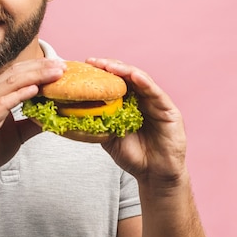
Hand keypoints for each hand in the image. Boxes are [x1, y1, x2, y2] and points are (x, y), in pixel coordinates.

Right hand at [0, 58, 65, 186]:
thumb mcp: (16, 134)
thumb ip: (31, 123)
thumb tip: (50, 118)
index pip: (17, 72)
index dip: (38, 66)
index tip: (59, 66)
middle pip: (16, 72)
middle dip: (41, 67)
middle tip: (62, 65)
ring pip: (12, 82)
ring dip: (36, 75)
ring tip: (55, 73)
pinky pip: (4, 102)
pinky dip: (20, 94)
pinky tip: (35, 89)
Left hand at [86, 58, 187, 185]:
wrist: (153, 175)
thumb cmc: (133, 155)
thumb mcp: (108, 136)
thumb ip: (95, 122)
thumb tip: (67, 115)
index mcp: (128, 102)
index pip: (114, 81)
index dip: (100, 72)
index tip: (84, 65)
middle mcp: (142, 98)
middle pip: (125, 75)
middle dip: (109, 66)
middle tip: (92, 62)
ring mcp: (156, 102)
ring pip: (140, 79)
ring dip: (124, 71)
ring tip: (109, 66)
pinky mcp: (169, 110)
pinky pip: (156, 93)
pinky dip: (145, 83)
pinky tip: (134, 76)